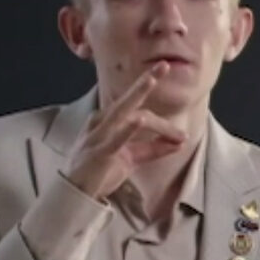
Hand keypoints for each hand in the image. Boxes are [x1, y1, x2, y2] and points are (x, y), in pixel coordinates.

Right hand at [62, 62, 187, 200]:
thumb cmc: (101, 171)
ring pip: (125, 115)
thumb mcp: (131, 157)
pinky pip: (114, 138)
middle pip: (129, 102)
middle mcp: (102, 123)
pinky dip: (127, 129)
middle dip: (146, 82)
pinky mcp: (98, 152)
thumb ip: (153, 148)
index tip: (183, 134)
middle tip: (163, 65)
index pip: (138, 111)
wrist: (76, 193)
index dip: (162, 121)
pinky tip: (138, 120)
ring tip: (152, 82)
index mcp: (108, 121)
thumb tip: (180, 142)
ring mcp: (99, 135)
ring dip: (144, 103)